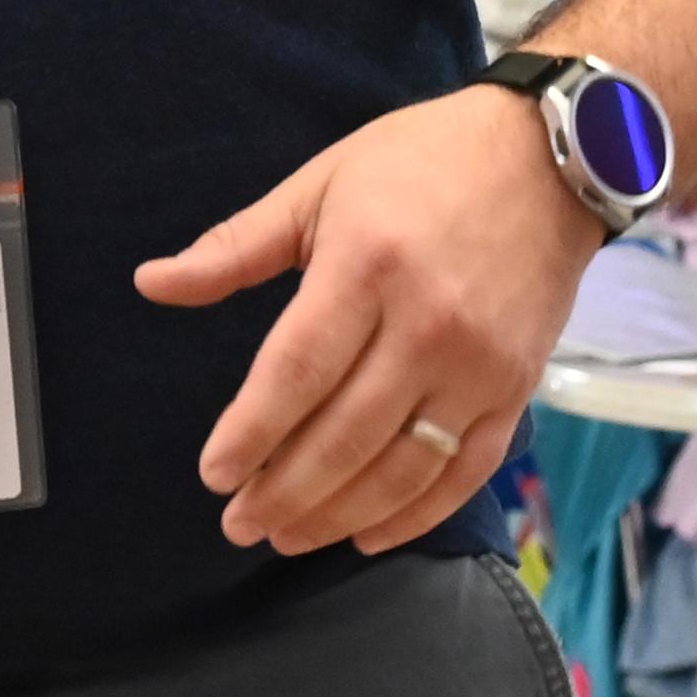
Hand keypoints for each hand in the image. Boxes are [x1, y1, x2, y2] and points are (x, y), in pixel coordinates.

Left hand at [136, 88, 599, 555]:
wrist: (547, 159)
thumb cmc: (418, 163)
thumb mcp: (317, 185)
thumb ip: (234, 247)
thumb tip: (149, 283)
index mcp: (366, 265)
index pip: (297, 371)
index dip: (251, 431)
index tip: (213, 473)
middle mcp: (426, 325)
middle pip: (345, 434)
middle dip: (284, 491)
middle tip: (238, 523)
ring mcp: (478, 366)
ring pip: (402, 468)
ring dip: (339, 514)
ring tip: (287, 536)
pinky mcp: (517, 389)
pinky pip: (464, 473)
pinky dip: (414, 515)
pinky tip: (367, 536)